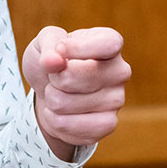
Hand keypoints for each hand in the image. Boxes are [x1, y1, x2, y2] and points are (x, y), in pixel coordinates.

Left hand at [25, 26, 129, 160]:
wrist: (50, 90)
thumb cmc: (52, 59)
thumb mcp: (46, 40)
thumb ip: (49, 44)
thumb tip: (53, 61)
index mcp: (111, 42)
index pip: (108, 44)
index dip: (78, 48)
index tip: (59, 49)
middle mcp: (120, 71)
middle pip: (74, 76)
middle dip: (53, 78)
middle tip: (56, 75)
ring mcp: (117, 100)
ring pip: (66, 103)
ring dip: (51, 100)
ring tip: (58, 93)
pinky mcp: (108, 124)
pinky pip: (73, 127)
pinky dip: (56, 121)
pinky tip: (60, 113)